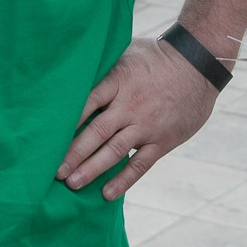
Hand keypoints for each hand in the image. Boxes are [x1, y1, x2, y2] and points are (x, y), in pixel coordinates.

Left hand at [57, 33, 222, 199]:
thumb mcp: (127, 53)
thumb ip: (104, 68)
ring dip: (92, 169)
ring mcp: (146, 124)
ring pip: (114, 151)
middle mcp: (129, 105)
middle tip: (53, 171)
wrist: (199, 64)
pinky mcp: (162, 140)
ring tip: (72, 183)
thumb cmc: (157, 56)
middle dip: (73, 153)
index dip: (66, 121)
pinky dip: (124, 180)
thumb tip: (73, 71)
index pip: (86, 102)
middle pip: (96, 132)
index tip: (47, 137)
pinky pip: (140, 164)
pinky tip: (107, 193)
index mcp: (118, 80)